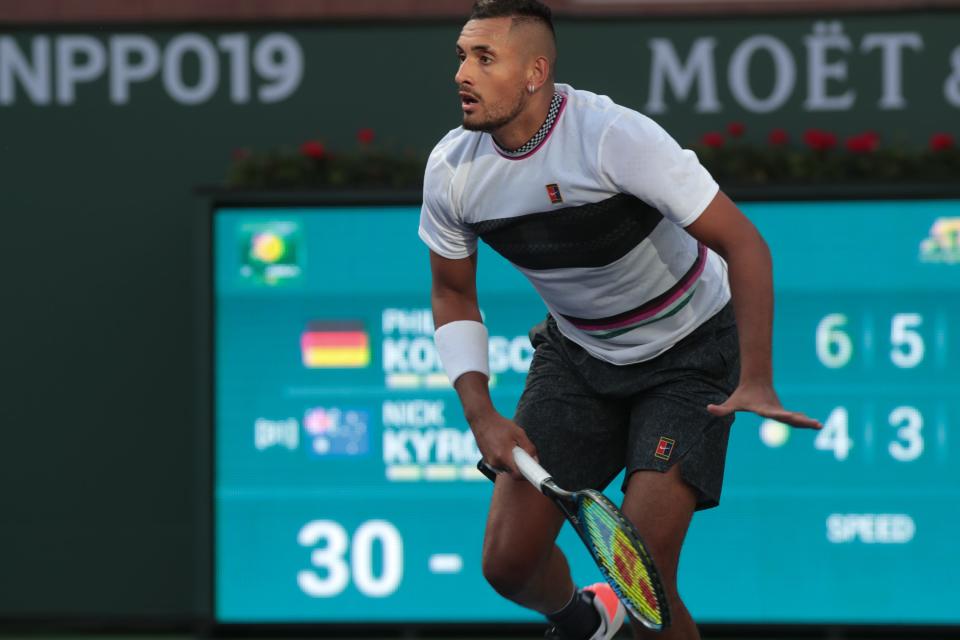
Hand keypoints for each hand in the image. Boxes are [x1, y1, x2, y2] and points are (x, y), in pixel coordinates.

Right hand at [471, 411, 537, 479]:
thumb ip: (528, 447)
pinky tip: (502, 447)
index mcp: (503, 456)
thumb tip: (534, 458)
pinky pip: (498, 465)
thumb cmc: (500, 424)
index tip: (531, 472)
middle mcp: (494, 462)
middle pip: (511, 472)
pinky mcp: (486, 460)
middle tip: (522, 455)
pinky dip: (503, 460)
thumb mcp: (519, 433)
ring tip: (510, 448)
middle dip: (518, 466)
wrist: (481, 419)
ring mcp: (489, 462)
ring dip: (510, 463)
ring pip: (505, 469)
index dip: (526, 475)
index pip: (517, 475)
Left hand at [707, 382, 821, 428]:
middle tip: (811, 422)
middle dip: (799, 420)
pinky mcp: (782, 411)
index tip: (788, 416)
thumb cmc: (743, 394)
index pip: (771, 413)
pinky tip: (814, 425)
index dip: (778, 414)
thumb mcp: (732, 402)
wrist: (756, 382)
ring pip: (794, 417)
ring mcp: (779, 410)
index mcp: (763, 408)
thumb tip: (708, 408)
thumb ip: (721, 408)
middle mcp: (773, 409)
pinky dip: (803, 421)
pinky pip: (794, 417)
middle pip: (787, 416)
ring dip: (805, 422)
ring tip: (818, 425)